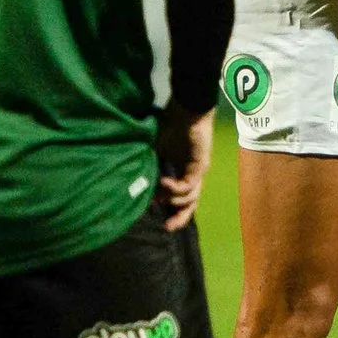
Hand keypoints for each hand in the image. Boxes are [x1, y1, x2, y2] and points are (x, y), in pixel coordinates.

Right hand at [153, 106, 213, 230]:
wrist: (185, 110)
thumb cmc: (169, 126)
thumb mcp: (153, 152)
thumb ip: (149, 168)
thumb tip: (136, 184)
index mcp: (181, 171)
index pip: (179, 197)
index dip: (171, 210)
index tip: (158, 220)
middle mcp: (192, 174)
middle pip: (190, 203)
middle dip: (179, 217)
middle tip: (167, 227)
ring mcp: (198, 171)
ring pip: (190, 198)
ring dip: (173, 199)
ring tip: (159, 193)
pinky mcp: (201, 166)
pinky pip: (189, 185)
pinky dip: (175, 188)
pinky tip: (163, 182)